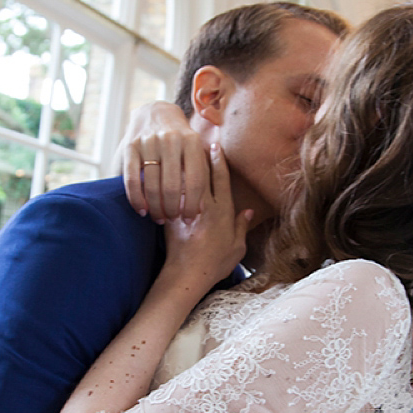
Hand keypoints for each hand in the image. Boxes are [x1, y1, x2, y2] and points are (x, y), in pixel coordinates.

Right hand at [120, 101, 209, 221]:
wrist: (156, 113)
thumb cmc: (180, 141)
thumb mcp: (194, 150)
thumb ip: (198, 173)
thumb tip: (200, 209)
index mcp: (192, 142)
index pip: (195, 182)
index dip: (193, 205)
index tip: (190, 219)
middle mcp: (171, 140)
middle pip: (172, 187)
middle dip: (172, 210)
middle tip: (171, 219)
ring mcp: (149, 142)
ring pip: (152, 186)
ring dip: (155, 208)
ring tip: (159, 218)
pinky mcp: (130, 146)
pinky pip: (132, 179)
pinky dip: (136, 199)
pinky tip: (142, 210)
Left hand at [160, 143, 249, 293]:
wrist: (188, 275)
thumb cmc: (215, 264)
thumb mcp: (237, 247)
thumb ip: (241, 227)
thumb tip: (248, 212)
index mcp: (224, 210)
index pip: (222, 178)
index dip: (219, 160)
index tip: (215, 145)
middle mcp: (206, 206)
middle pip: (202, 173)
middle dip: (199, 154)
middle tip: (195, 137)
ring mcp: (187, 209)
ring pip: (184, 180)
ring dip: (182, 164)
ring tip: (178, 150)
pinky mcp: (171, 216)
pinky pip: (170, 194)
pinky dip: (167, 181)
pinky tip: (164, 170)